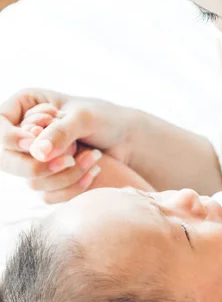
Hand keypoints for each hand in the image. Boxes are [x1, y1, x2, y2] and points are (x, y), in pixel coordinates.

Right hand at [1, 89, 133, 202]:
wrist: (128, 139)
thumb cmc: (106, 118)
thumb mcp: (84, 117)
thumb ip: (60, 132)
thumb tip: (37, 153)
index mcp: (24, 106)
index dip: (9, 139)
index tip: (33, 143)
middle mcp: (23, 134)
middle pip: (5, 160)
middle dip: (38, 165)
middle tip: (69, 160)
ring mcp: (35, 159)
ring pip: (31, 181)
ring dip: (66, 174)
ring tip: (94, 156)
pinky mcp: (50, 179)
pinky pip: (49, 195)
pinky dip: (73, 186)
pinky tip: (95, 171)